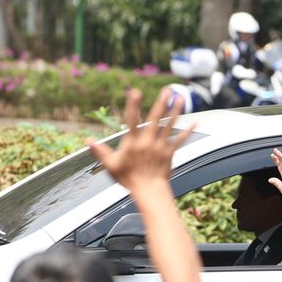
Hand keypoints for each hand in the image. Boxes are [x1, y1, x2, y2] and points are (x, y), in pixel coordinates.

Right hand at [85, 88, 194, 202]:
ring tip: (180, 98)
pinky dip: (187, 131)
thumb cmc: (128, 178)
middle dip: (161, 103)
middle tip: (167, 89)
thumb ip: (100, 151)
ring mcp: (160, 147)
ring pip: (169, 125)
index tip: (135, 92)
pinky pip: (179, 140)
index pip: (132, 120)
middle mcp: (147, 142)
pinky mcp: (169, 153)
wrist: (148, 191)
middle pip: (155, 118)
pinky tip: (195, 121)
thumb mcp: (111, 165)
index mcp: (132, 142)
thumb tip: (86, 141)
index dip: (133, 105)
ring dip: (175, 111)